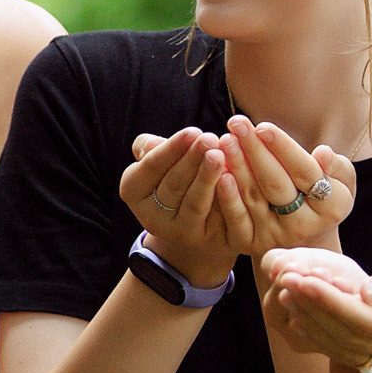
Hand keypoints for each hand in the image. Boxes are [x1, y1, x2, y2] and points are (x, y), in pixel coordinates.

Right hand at [120, 128, 242, 285]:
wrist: (198, 216)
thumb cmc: (176, 174)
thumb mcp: (160, 160)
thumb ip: (152, 148)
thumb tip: (151, 144)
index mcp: (133, 192)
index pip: (151, 168)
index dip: (171, 149)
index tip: (192, 131)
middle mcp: (152, 218)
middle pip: (173, 186)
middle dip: (192, 160)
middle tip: (210, 139)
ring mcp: (179, 233)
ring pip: (195, 204)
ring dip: (208, 179)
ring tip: (221, 155)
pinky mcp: (206, 241)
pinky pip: (219, 219)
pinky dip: (228, 197)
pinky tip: (238, 178)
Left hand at [209, 116, 355, 255]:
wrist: (304, 238)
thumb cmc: (322, 196)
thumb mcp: (341, 182)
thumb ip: (337, 166)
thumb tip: (322, 153)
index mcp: (331, 207)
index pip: (304, 171)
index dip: (283, 148)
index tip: (263, 126)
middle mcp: (303, 225)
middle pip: (275, 183)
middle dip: (254, 151)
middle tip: (236, 123)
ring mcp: (276, 236)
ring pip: (253, 197)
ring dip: (237, 166)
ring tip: (226, 139)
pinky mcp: (251, 243)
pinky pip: (236, 218)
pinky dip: (226, 196)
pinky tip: (218, 173)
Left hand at [260, 239, 371, 372]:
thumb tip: (370, 292)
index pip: (364, 320)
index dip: (329, 302)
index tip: (302, 279)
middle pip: (346, 335)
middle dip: (312, 308)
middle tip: (283, 278)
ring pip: (340, 346)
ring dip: (309, 320)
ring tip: (285, 289)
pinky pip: (344, 347)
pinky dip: (318, 330)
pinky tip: (298, 309)